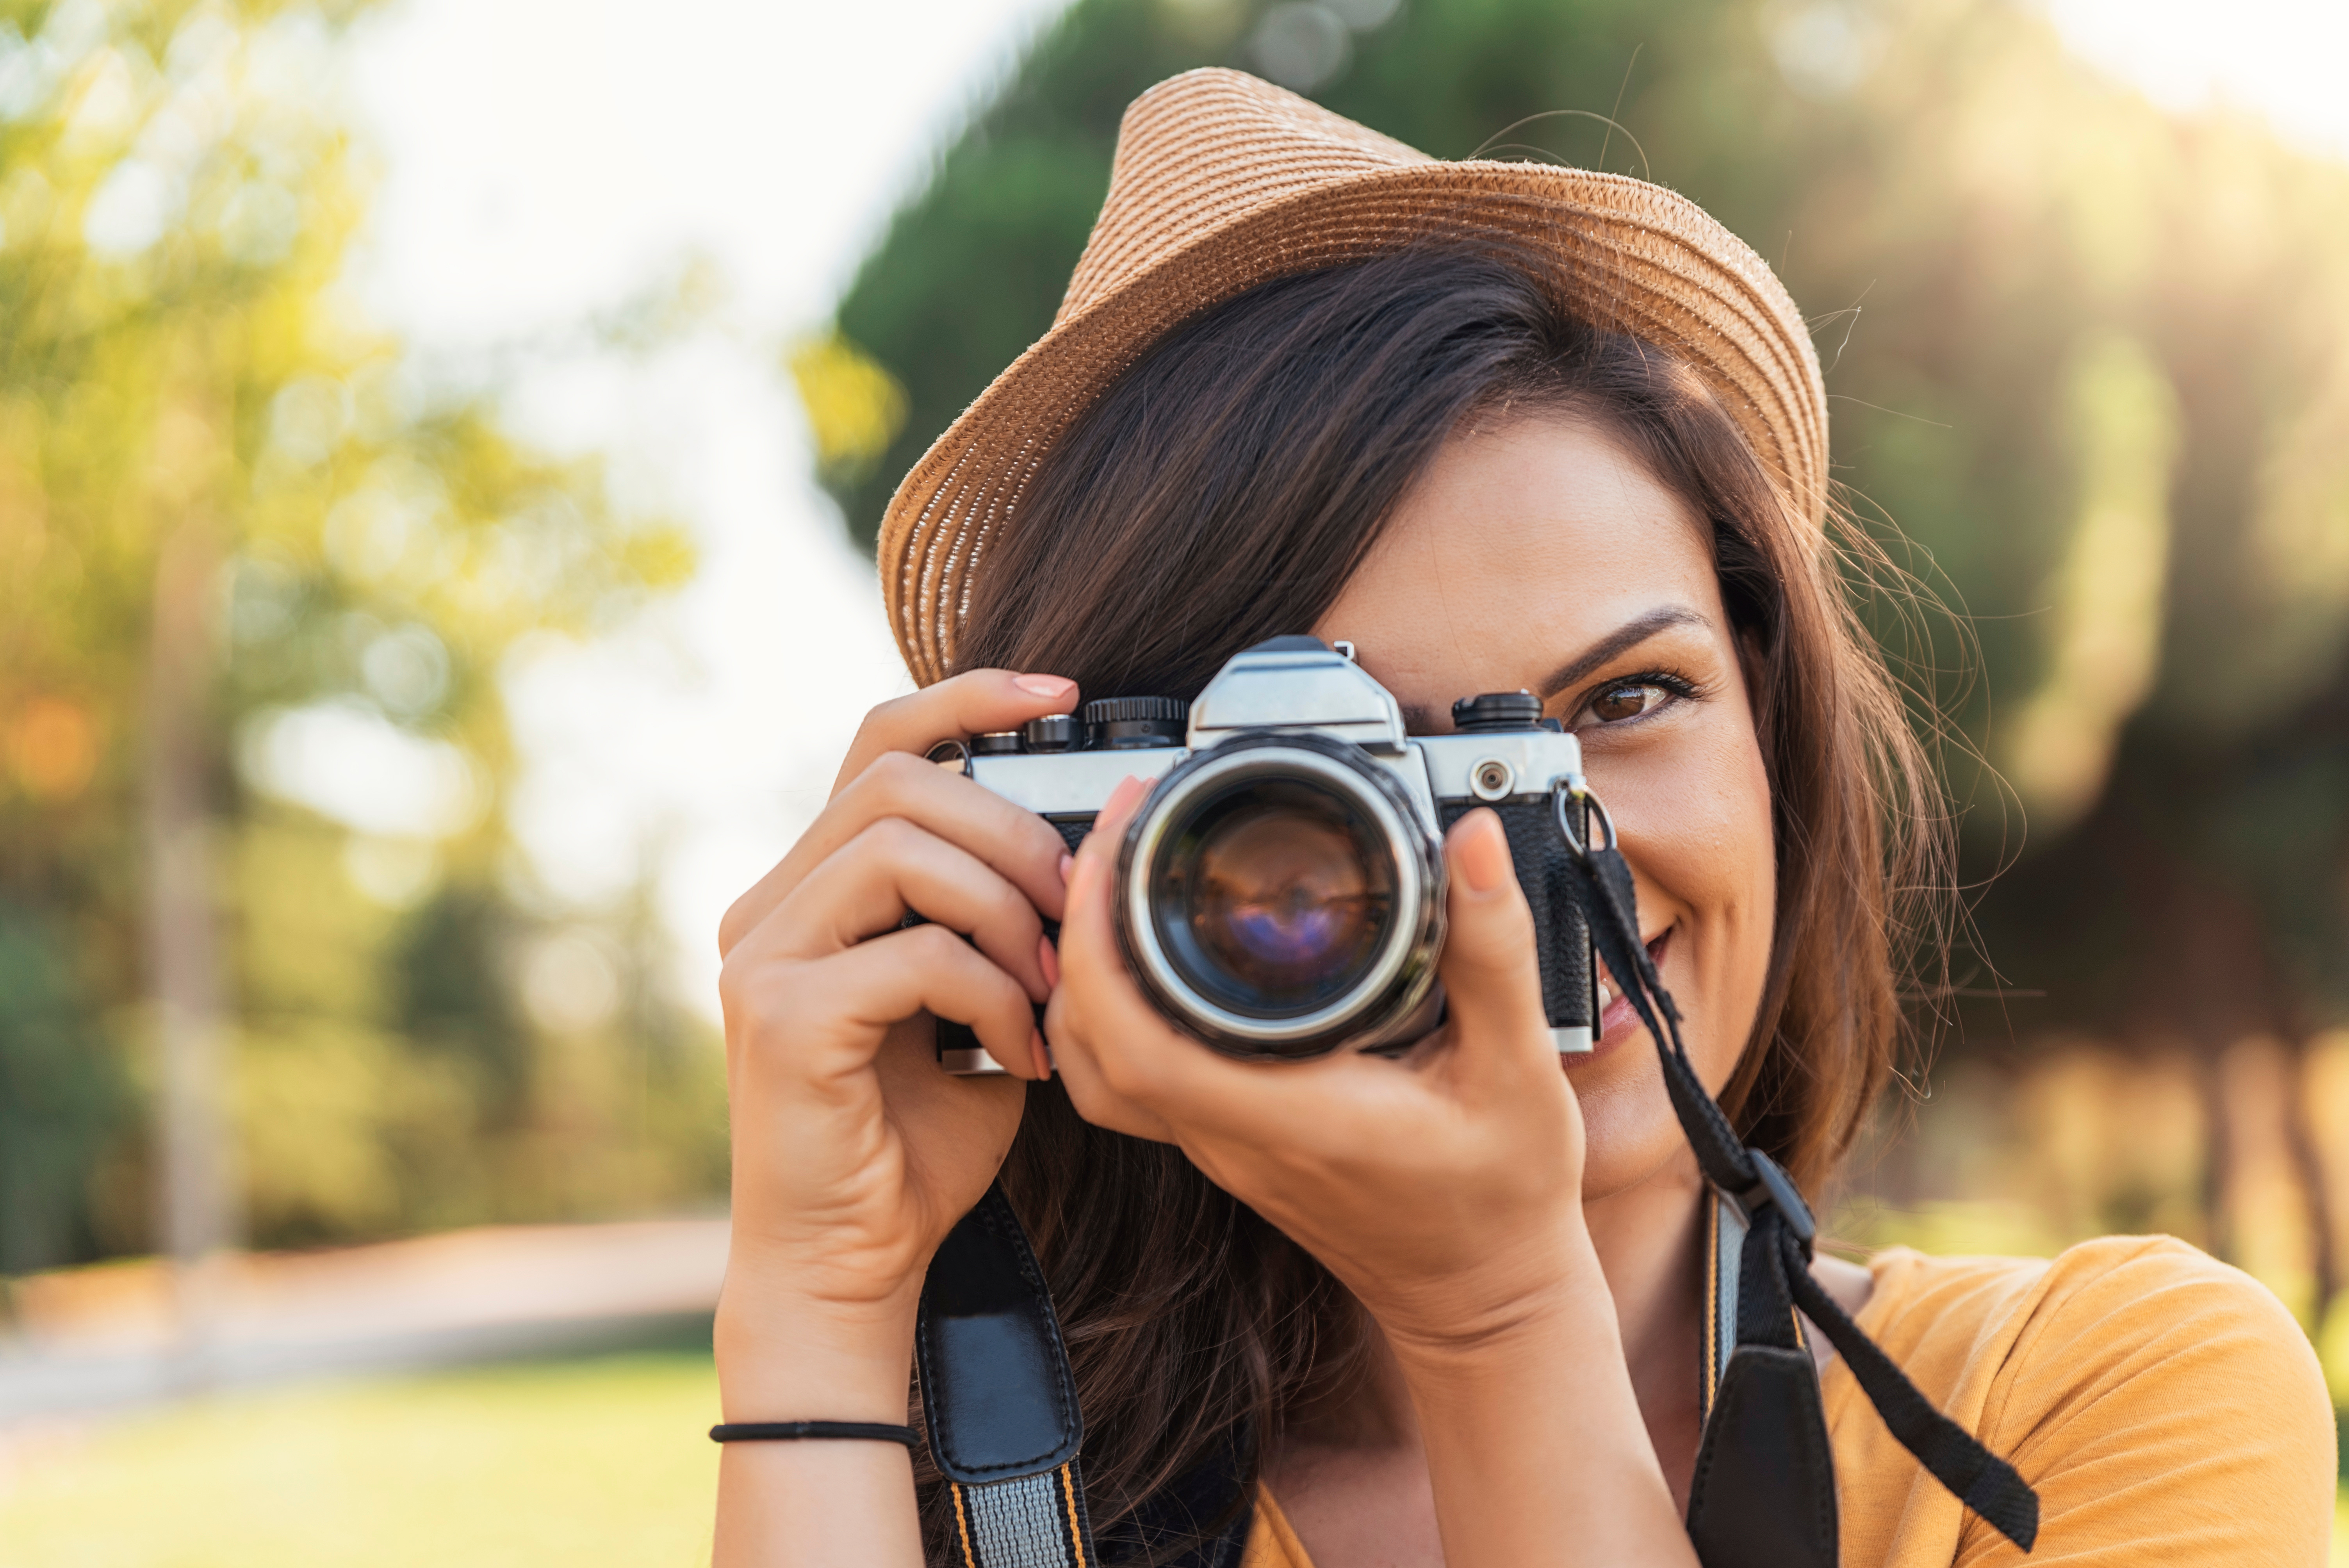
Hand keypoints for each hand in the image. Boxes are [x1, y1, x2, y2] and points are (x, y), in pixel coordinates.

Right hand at [713, 670, 1077, 1413]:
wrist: (854, 1261)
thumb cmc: (918, 1139)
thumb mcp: (973, 1001)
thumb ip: (993, 919)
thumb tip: (1079, 844)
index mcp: (810, 889)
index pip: (878, 742)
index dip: (967, 697)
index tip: (1059, 695)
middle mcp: (769, 906)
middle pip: (899, 781)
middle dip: (1012, 831)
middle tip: (1071, 913)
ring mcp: (762, 955)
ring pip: (903, 849)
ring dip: (1008, 912)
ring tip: (1049, 988)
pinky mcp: (781, 1015)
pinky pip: (917, 952)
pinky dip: (995, 994)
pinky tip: (1023, 1052)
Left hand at [1044, 777, 1596, 1357]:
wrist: (1485, 1297)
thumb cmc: (1503, 1197)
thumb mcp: (1521, 1071)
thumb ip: (1495, 954)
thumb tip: (1475, 845)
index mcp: (1289, 1118)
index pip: (1140, 1042)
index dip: (1100, 945)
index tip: (1112, 849)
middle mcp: (1232, 1136)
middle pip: (1095, 1042)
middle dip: (1083, 927)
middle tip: (1118, 833)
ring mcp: (1219, 1146)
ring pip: (1097, 1064)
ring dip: (1084, 972)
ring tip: (1116, 881)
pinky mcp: (1225, 1144)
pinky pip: (1130, 1077)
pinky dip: (1110, 1014)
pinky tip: (1139, 960)